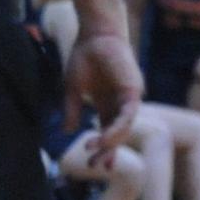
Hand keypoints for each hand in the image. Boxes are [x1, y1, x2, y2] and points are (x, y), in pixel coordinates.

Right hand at [64, 31, 142, 163]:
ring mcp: (129, 97)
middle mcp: (120, 103)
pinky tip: (103, 138)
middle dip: (108, 152)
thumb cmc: (84, 55)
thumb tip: (66, 131)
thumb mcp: (72, 88)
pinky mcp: (133, 90)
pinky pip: (128, 115)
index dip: (102, 148)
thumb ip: (71, 110)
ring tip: (93, 150)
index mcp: (107, 102)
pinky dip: (117, 128)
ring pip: (124, 128)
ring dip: (110, 142)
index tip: (94, 164)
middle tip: (96, 166)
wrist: (95, 33)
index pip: (107, 130)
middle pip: (118, 134)